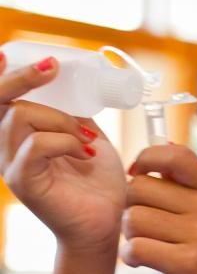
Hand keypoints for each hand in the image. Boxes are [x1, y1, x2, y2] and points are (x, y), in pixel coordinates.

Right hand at [0, 59, 125, 254]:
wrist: (109, 220)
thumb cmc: (97, 182)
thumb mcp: (86, 136)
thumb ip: (72, 114)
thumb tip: (72, 85)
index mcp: (20, 134)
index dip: (1, 75)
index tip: (6, 53)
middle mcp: (8, 147)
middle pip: (0, 101)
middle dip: (24, 78)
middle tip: (52, 69)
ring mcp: (12, 165)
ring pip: (20, 116)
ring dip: (61, 119)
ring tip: (87, 138)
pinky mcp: (24, 182)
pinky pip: (36, 146)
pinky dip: (66, 142)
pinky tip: (86, 153)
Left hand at [121, 145, 196, 273]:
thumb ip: (185, 187)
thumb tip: (151, 155)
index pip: (174, 155)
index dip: (146, 159)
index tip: (139, 175)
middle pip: (139, 189)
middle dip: (132, 207)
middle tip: (146, 227)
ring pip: (132, 219)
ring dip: (130, 235)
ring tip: (149, 246)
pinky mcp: (187, 264)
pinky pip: (134, 248)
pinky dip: (130, 257)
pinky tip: (142, 263)